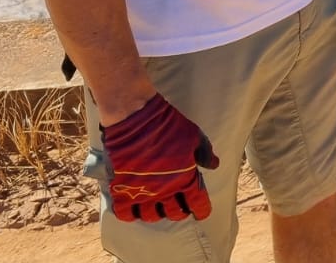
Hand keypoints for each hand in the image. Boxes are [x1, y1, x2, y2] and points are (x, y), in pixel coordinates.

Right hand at [100, 94, 217, 222]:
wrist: (137, 119)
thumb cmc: (169, 126)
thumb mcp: (194, 137)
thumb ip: (205, 153)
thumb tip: (214, 165)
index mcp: (186, 179)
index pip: (197, 203)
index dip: (201, 210)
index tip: (201, 212)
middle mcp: (165, 191)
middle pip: (174, 213)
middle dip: (179, 212)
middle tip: (179, 207)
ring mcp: (142, 192)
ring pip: (150, 216)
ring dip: (156, 214)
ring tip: (158, 209)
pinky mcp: (122, 189)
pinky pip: (125, 213)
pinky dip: (130, 215)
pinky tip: (134, 210)